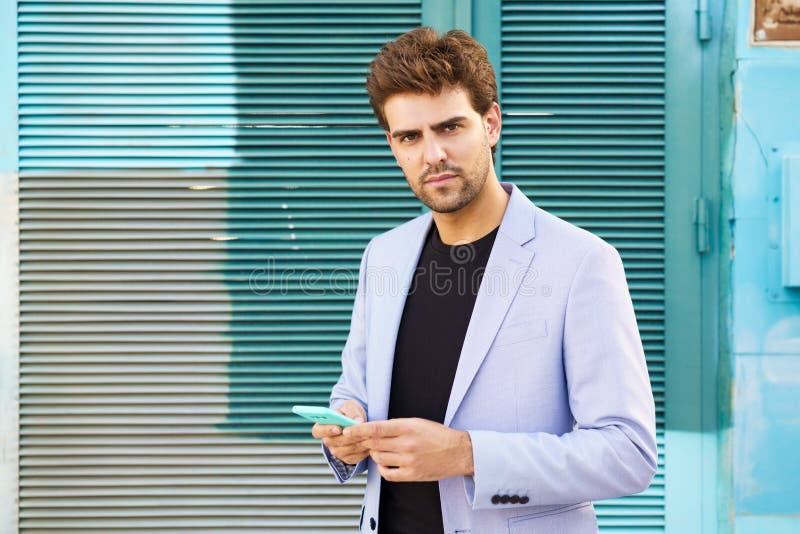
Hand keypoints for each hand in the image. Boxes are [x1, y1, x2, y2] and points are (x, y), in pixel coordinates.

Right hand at [311, 400, 368, 464]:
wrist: (357, 422)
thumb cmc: (350, 412)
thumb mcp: (350, 406)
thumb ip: (352, 412)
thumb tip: (357, 421)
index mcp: (321, 427)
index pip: (318, 431)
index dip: (327, 430)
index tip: (338, 428)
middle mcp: (327, 441)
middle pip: (335, 442)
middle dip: (350, 436)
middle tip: (362, 431)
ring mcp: (337, 451)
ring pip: (348, 449)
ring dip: (359, 442)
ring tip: (369, 435)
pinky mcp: (348, 458)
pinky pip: (356, 456)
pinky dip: (364, 450)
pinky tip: (371, 442)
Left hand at [344, 418, 473, 481]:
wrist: (458, 452)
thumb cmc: (437, 435)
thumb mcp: (417, 422)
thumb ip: (396, 426)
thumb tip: (373, 429)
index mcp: (408, 427)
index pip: (376, 428)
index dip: (358, 430)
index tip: (347, 431)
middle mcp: (407, 443)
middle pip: (374, 444)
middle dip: (365, 442)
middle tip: (362, 441)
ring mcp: (409, 460)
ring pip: (379, 458)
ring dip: (375, 454)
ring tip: (381, 451)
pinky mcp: (412, 474)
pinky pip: (388, 473)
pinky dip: (382, 468)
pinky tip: (386, 463)